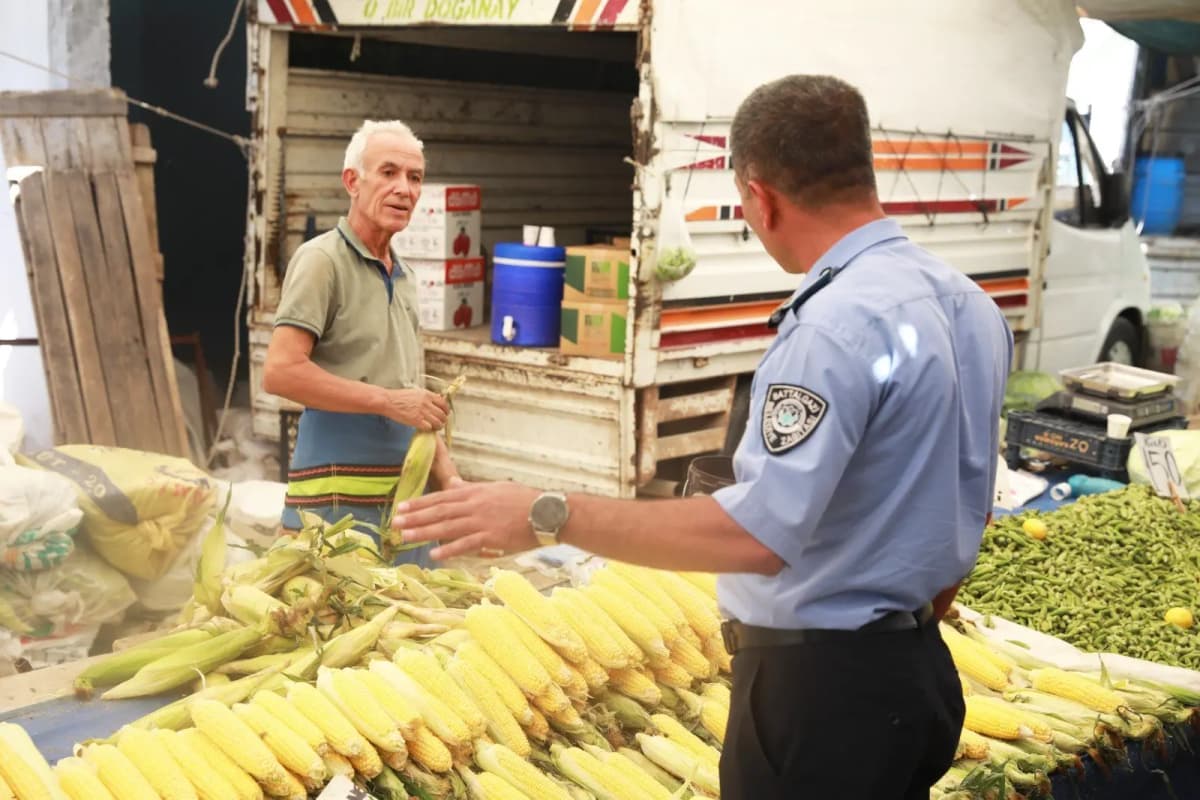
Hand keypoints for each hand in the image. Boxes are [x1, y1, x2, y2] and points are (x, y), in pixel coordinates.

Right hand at [380, 388, 448, 430]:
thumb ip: (427, 396)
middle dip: (443, 420)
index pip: (444, 403)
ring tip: (435, 427)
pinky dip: (429, 429)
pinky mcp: (416, 421)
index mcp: (427, 395)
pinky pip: (429, 427)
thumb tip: (438, 399)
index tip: (445, 413)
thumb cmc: (400, 397)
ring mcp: (422, 412)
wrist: (388, 401)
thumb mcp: (416, 392)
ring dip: (438, 426)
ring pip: (438, 422)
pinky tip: (427, 428)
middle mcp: (427, 403)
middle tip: (440, 422)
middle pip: (442, 414)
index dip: (446, 410)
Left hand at [392, 481, 539, 559]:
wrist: (546, 512)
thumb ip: (472, 489)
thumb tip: (454, 485)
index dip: (420, 503)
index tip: (402, 507)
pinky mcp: (490, 537)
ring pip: (447, 527)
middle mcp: (474, 505)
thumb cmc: (523, 499)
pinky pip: (465, 544)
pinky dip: (448, 549)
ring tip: (406, 538)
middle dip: (415, 518)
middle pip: (439, 511)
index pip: (441, 497)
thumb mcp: (495, 488)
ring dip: (424, 532)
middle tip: (395, 524)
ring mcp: (481, 521)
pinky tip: (433, 554)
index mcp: (475, 492)